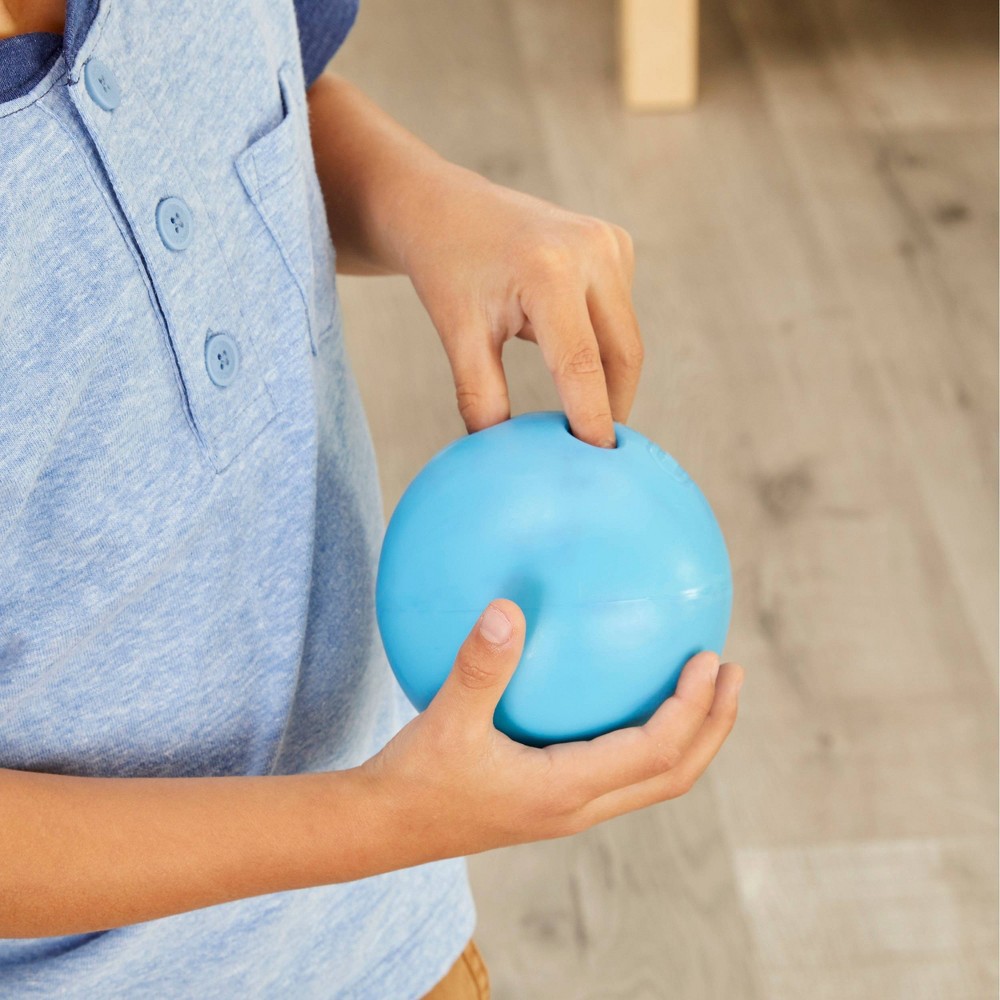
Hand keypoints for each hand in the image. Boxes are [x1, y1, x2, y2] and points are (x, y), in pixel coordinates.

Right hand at [361, 600, 742, 862]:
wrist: (386, 828)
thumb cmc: (415, 779)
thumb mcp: (444, 720)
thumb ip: (479, 666)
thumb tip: (506, 607)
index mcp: (566, 791)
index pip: (657, 754)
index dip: (694, 709)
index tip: (710, 659)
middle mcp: (579, 807)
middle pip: (674, 775)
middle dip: (713, 726)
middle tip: (732, 672)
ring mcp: (568, 807)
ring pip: (652, 779)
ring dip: (689, 736)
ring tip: (701, 686)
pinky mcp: (552, 799)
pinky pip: (620, 769)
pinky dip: (647, 736)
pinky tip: (623, 694)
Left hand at [401, 167, 643, 446]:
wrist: (443, 206)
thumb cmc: (446, 270)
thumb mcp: (458, 335)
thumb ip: (482, 399)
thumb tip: (506, 459)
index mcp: (549, 271)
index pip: (583, 365)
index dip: (594, 419)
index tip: (599, 465)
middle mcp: (591, 250)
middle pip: (621, 353)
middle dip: (612, 406)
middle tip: (596, 454)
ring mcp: (609, 242)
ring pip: (625, 337)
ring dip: (608, 378)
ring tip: (583, 418)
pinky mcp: (615, 243)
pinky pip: (619, 314)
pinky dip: (603, 345)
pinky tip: (573, 358)